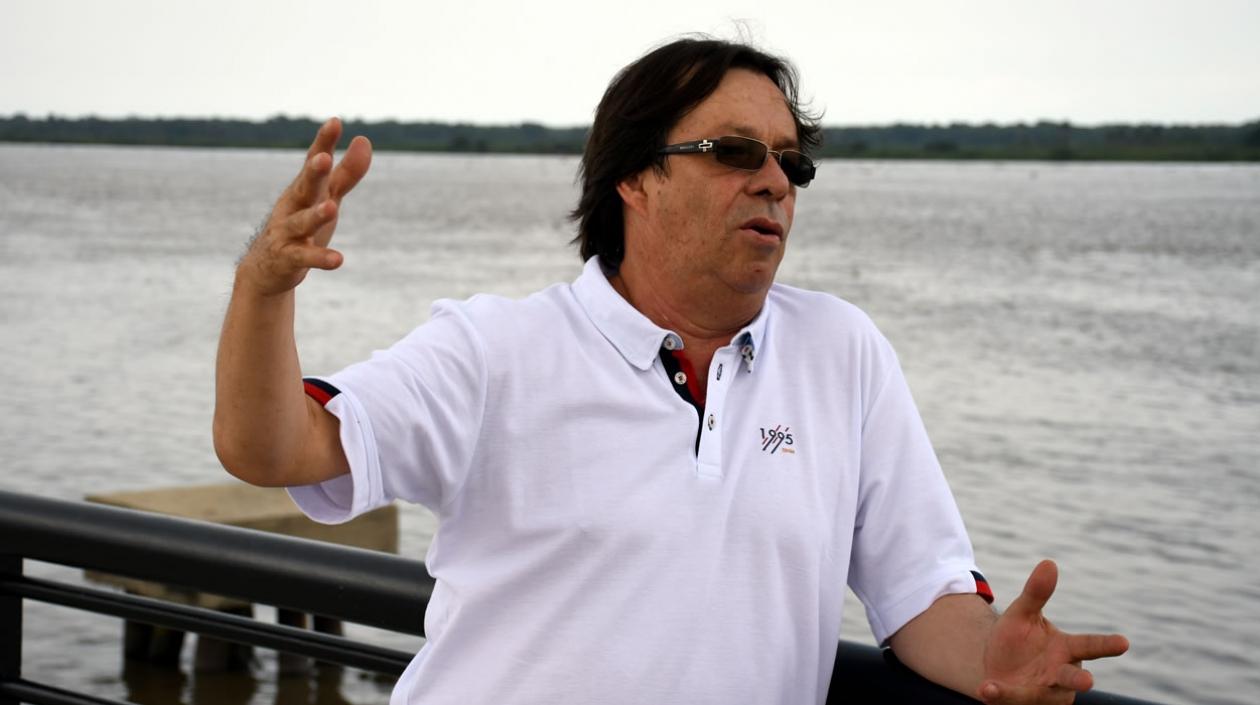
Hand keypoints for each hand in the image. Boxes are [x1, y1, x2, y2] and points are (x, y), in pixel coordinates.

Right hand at [238, 117, 371, 295]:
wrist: (266, 267)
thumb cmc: (301, 223)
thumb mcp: (326, 197)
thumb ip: (346, 172)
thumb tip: (364, 139)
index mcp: (304, 187)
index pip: (313, 161)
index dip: (323, 142)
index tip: (335, 122)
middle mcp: (293, 205)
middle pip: (305, 187)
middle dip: (313, 173)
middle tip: (323, 159)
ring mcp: (287, 232)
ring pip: (302, 222)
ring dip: (316, 215)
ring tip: (331, 208)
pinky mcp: (288, 258)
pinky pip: (305, 257)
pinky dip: (320, 258)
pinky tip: (338, 260)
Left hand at [979, 560, 1128, 703]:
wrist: (995, 664)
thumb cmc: (1018, 639)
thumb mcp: (1022, 614)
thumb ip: (1036, 593)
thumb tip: (1049, 562)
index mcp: (1066, 649)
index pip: (1089, 645)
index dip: (1106, 645)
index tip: (1124, 642)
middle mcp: (1060, 674)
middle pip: (1072, 677)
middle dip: (1080, 680)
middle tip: (1088, 681)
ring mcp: (1045, 692)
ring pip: (1041, 694)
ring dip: (1027, 693)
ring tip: (1011, 688)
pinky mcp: (1024, 703)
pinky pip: (1013, 700)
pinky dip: (999, 695)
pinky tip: (986, 690)